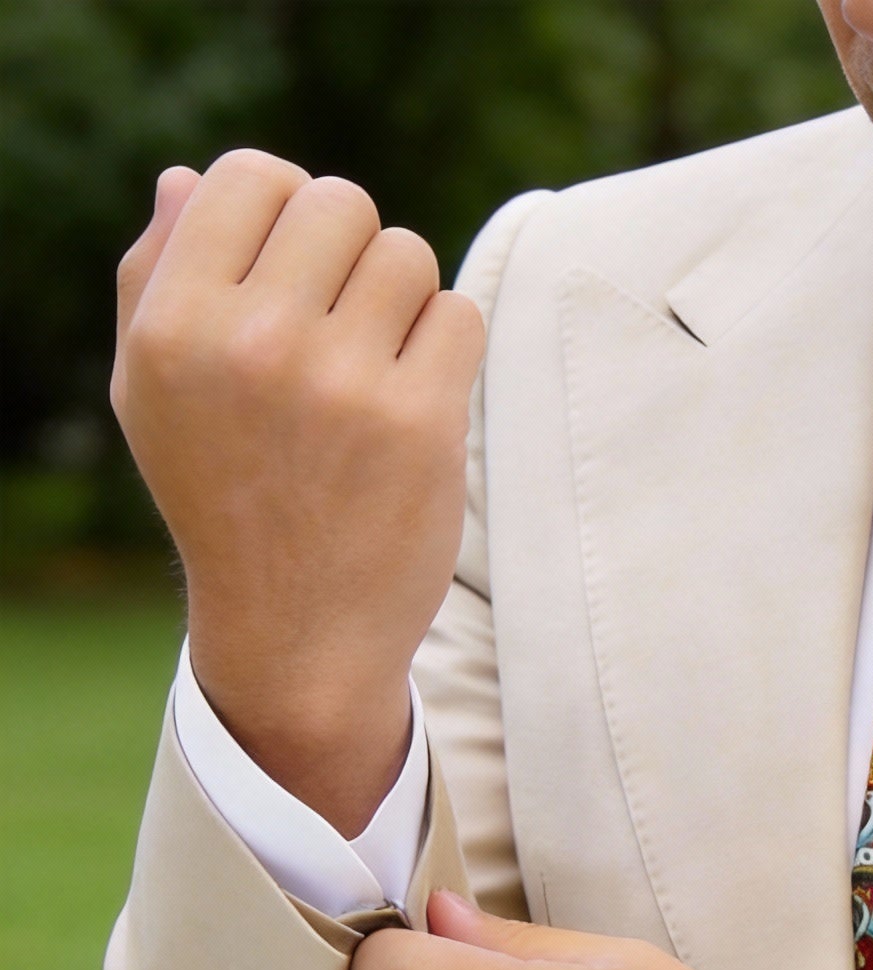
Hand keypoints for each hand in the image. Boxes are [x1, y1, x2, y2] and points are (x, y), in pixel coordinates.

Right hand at [111, 153, 484, 834]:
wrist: (296, 630)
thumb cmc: (223, 498)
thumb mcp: (153, 393)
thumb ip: (157, 278)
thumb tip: (186, 178)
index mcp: (176, 322)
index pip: (252, 176)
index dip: (287, 207)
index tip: (298, 267)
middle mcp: (253, 343)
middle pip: (341, 204)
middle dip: (352, 250)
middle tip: (344, 322)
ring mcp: (341, 383)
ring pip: (408, 254)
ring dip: (405, 299)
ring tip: (377, 363)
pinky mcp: (421, 424)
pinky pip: (459, 316)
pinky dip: (446, 347)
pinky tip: (415, 395)